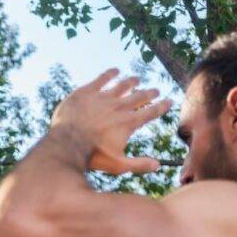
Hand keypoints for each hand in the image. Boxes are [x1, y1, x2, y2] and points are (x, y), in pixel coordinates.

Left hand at [50, 69, 171, 174]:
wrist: (67, 142)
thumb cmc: (93, 156)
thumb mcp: (118, 165)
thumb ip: (138, 164)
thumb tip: (157, 165)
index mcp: (128, 123)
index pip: (150, 112)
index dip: (161, 107)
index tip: (168, 101)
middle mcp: (119, 107)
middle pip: (139, 97)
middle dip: (149, 93)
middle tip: (155, 91)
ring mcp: (103, 97)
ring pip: (122, 86)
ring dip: (131, 82)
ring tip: (136, 79)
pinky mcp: (87, 92)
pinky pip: (101, 79)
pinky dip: (110, 74)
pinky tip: (114, 71)